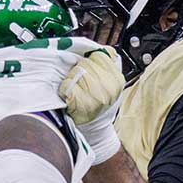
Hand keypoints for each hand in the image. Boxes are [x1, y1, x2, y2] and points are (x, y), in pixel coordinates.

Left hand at [61, 46, 124, 160]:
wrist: (94, 131)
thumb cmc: (99, 109)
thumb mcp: (111, 86)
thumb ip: (108, 68)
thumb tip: (103, 51)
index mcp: (118, 79)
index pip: (102, 54)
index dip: (92, 59)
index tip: (90, 68)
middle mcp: (110, 85)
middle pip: (86, 61)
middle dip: (80, 68)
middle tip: (82, 82)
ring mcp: (96, 94)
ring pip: (76, 71)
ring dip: (71, 78)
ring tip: (76, 89)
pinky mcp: (82, 102)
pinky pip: (68, 84)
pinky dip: (65, 88)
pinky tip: (70, 95)